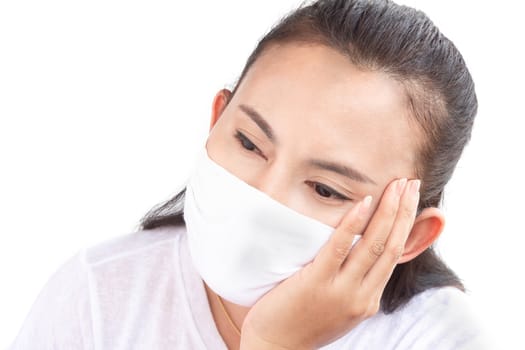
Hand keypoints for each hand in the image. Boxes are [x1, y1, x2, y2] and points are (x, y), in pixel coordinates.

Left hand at [239, 178, 420, 348]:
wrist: (276, 349)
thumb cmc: (303, 323)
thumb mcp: (338, 305)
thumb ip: (353, 281)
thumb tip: (358, 252)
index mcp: (368, 300)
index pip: (394, 255)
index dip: (405, 225)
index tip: (411, 199)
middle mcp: (362, 297)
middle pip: (391, 246)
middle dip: (404, 212)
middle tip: (412, 182)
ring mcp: (342, 291)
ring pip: (374, 245)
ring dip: (388, 211)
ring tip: (397, 185)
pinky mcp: (317, 283)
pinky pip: (339, 248)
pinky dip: (353, 223)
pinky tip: (363, 202)